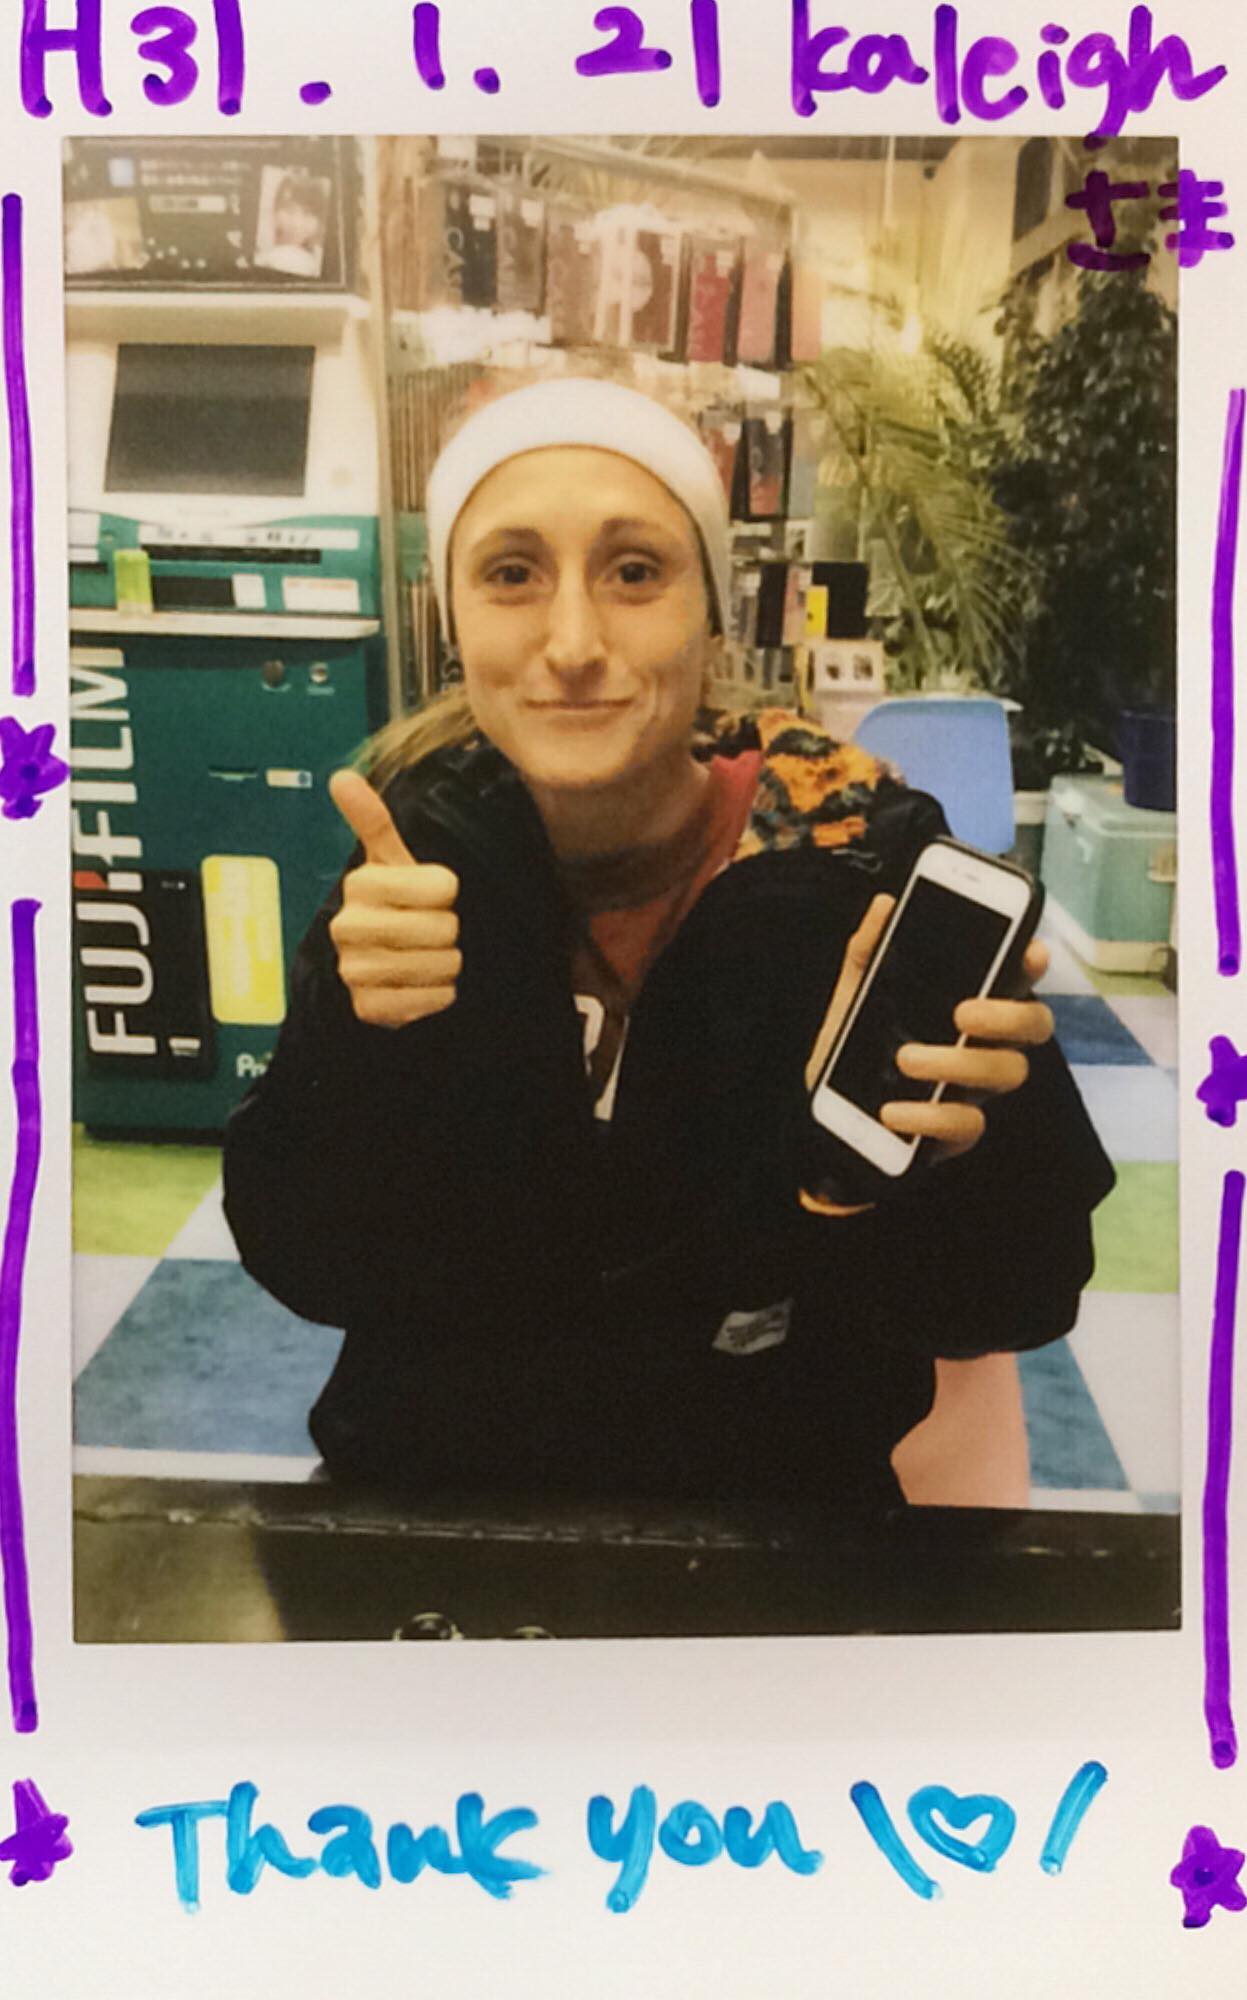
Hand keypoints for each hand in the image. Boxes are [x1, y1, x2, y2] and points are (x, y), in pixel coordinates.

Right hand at [328, 771, 460, 1027]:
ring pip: (437, 965)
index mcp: (359, 883)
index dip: (448, 893)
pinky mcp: (367, 1007)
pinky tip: (424, 986)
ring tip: (430, 958)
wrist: (380, 967)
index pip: (441, 886)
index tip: (433, 896)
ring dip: (446, 966)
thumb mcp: (392, 862)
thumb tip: (341, 777)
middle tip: (434, 932)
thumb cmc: (397, 907)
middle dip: (450, 932)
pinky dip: (437, 996)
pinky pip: (427, 1001)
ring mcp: (354, 969)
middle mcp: (348, 925)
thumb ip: (373, 822)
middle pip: (442, 928)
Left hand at [806, 892, 1053, 1161]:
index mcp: (968, 1006)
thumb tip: (884, 905)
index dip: (1033, 964)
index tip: (1031, 951)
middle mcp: (983, 1045)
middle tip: (962, 1013)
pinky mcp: (954, 1133)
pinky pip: (966, 1126)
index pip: (1017, 979)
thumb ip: (868, 952)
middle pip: (1034, 1026)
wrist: (824, 1121)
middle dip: (1009, 1016)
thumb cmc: (853, 1051)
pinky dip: (929, 1117)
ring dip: (958, 1064)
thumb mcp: (853, 997)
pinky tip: (892, 1111)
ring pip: (1006, 1073)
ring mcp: (973, 1090)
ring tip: (905, 1059)